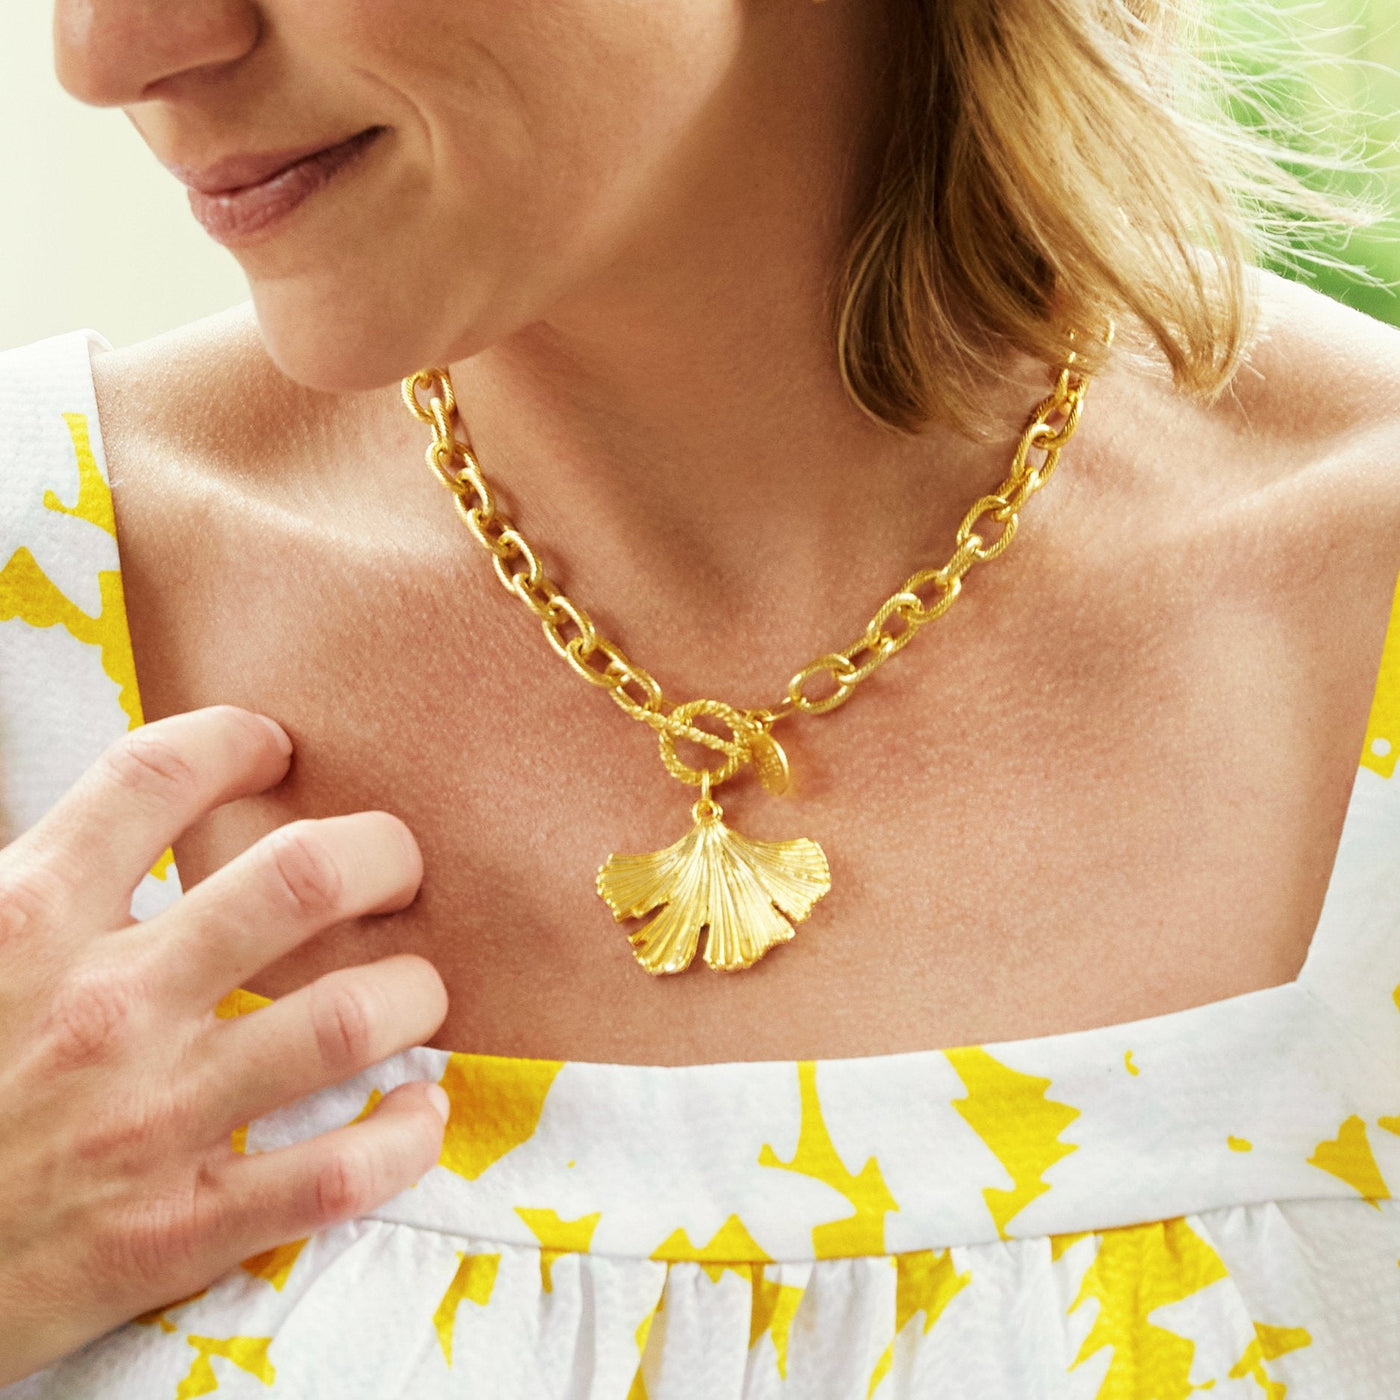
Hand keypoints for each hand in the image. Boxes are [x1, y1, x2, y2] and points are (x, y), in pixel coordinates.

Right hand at [0, 706, 448, 1384]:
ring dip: (411, 992)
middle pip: (300, 877)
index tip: (276, 750)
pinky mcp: (173, 1232)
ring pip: (346, 1017)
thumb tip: (124, 825)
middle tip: (395, 870)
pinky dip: (405, 1136)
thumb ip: (41, 890)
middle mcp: (100, 1008)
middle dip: (382, 854)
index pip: (153, 778)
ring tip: (413, 989)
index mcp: (25, 923)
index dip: (237, 741)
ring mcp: (145, 1120)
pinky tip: (416, 1108)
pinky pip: (338, 1174)